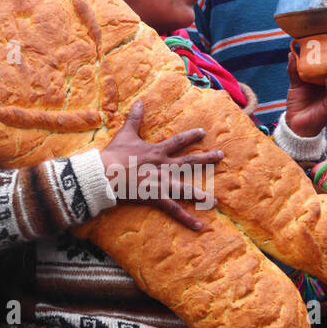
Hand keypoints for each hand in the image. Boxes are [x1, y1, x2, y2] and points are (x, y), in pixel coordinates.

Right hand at [99, 100, 223, 229]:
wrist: (105, 173)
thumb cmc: (114, 154)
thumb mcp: (126, 134)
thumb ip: (134, 118)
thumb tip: (139, 101)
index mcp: (157, 151)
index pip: (178, 141)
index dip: (191, 136)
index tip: (203, 132)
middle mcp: (164, 166)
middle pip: (190, 162)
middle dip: (206, 159)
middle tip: (221, 156)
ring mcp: (162, 183)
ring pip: (186, 188)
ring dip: (201, 194)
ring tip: (215, 200)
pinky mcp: (156, 197)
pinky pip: (174, 209)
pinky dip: (186, 218)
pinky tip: (199, 226)